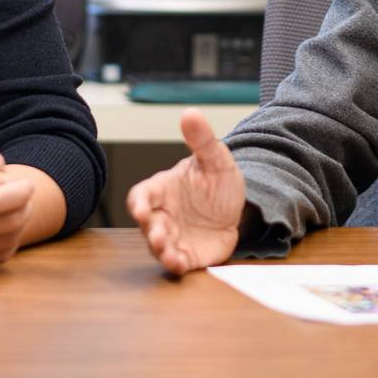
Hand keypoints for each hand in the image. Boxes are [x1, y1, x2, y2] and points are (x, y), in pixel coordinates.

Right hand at [0, 164, 37, 271]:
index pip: (0, 197)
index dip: (18, 189)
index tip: (23, 181)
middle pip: (10, 221)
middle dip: (24, 206)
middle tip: (26, 196)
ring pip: (5, 240)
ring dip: (17, 225)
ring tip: (18, 210)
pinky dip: (5, 244)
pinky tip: (3, 230)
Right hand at [126, 109, 245, 274]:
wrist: (239, 208)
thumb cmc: (217, 181)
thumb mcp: (215, 159)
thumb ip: (202, 140)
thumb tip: (190, 113)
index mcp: (163, 190)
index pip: (141, 195)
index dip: (139, 203)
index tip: (141, 209)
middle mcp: (163, 215)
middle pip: (147, 225)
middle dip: (150, 231)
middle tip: (158, 234)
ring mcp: (173, 236)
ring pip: (158, 246)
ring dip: (160, 250)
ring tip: (168, 254)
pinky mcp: (187, 254)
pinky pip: (177, 262)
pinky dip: (175, 264)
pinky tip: (180, 264)